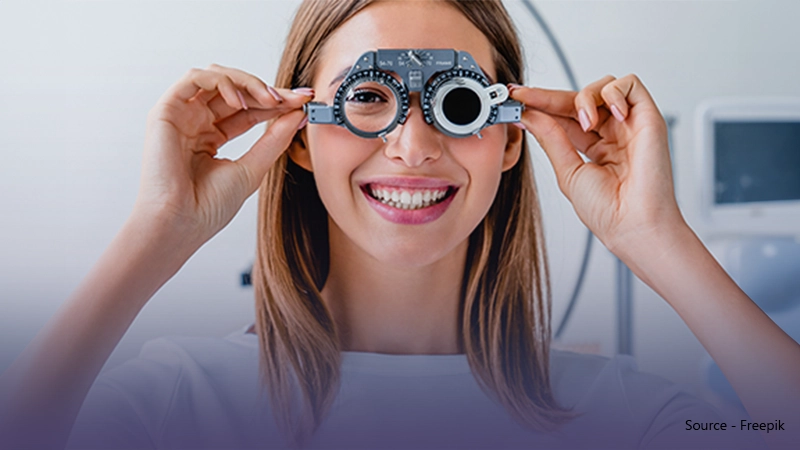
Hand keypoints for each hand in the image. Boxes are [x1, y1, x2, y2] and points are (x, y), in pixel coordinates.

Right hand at [135, 64, 311, 245]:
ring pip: (217, 76)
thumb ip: (275, 139)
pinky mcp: (166, 111)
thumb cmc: (209, 206)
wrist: (181, 224)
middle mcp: (196, 122)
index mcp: (212, 137)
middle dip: (268, 91)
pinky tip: (240, 101)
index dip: (277, 103)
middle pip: (236, 91)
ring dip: (248, 83)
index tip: (304, 102)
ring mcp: (182, 115)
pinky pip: (194, 78)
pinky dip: (222, 82)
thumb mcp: (253, 167)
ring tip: (270, 101)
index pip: (249, 110)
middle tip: (294, 99)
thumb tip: (299, 114)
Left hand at [509, 74, 683, 256]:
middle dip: (549, 96)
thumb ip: (551, 138)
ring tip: (586, 123)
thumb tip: (529, 115)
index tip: (515, 98)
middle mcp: (611, 132)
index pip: (563, 116)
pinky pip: (630, 84)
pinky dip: (614, 92)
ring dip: (585, 98)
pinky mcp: (648, 117)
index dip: (540, 105)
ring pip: (602, 86)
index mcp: (592, 146)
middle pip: (578, 98)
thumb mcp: (567, 170)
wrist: (632, 225)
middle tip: (526, 97)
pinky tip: (612, 114)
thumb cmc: (606, 210)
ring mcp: (629, 124)